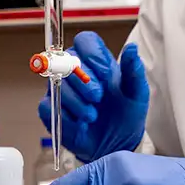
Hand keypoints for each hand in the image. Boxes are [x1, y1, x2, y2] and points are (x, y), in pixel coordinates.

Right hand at [37, 31, 148, 161]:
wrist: (116, 144)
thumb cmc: (126, 114)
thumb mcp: (137, 93)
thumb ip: (133, 70)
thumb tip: (132, 48)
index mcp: (97, 61)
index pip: (85, 41)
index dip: (92, 53)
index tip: (105, 73)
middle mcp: (76, 71)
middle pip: (67, 59)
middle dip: (83, 80)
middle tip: (98, 97)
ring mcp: (61, 89)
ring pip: (56, 83)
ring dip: (76, 102)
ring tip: (92, 116)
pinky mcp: (51, 109)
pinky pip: (48, 106)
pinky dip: (65, 116)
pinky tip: (79, 124)